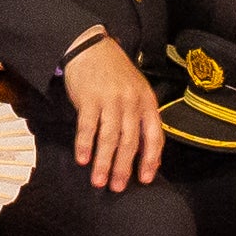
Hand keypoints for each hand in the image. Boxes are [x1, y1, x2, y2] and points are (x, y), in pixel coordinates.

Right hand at [61, 40, 164, 191]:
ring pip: (109, 137)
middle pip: (130, 141)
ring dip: (103, 162)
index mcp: (146, 102)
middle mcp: (131, 102)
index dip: (150, 159)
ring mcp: (110, 99)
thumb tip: (145, 154)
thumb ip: (141, 118)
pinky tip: (82, 159)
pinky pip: (87, 126)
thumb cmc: (115, 74)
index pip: (154, 135)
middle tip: (118, 188)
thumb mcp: (136, 91)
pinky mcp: (89, 98)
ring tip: (99, 181)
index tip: (145, 179)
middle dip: (124, 167)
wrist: (91, 48)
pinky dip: (85, 144)